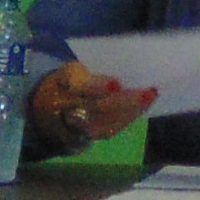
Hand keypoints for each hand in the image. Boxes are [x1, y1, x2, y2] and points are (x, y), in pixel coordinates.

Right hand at [27, 62, 156, 150]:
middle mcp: (69, 107)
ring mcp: (80, 126)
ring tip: (151, 96)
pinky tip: (144, 107)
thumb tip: (129, 63)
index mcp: (64, 83)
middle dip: (125, 101)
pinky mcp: (89, 136)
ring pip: (108, 121)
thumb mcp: (75, 69)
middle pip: (99, 107)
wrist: (48, 107)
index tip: (117, 84)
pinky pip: (111, 129)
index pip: (80, 86)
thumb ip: (95, 70)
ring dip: (132, 110)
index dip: (98, 86)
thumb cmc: (70, 80)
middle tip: (148, 91)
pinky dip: (128, 118)